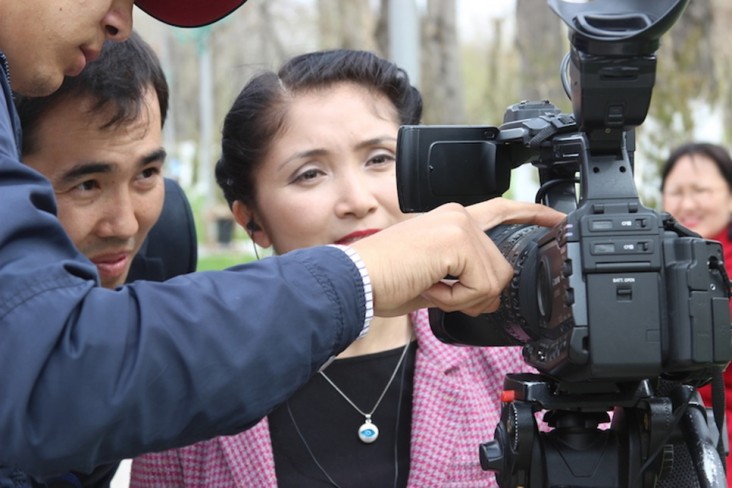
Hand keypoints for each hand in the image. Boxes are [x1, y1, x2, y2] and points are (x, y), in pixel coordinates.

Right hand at [350, 198, 564, 316]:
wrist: (356, 281)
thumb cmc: (384, 280)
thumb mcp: (434, 278)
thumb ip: (464, 277)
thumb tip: (490, 297)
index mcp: (451, 220)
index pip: (501, 210)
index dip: (531, 215)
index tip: (556, 219)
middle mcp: (458, 216)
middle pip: (501, 267)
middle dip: (477, 293)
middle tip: (440, 293)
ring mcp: (459, 225)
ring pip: (494, 279)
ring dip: (463, 298)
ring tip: (430, 287)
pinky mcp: (457, 241)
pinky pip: (480, 286)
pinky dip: (455, 299)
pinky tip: (430, 288)